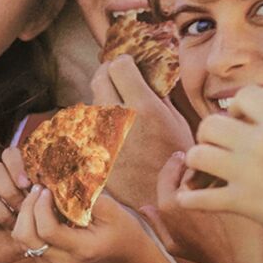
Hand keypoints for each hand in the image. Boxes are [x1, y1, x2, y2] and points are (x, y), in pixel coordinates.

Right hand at [0, 148, 31, 262]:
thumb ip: (40, 199)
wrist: (13, 251)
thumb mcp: (39, 214)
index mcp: (10, 172)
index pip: (9, 154)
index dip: (16, 165)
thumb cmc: (29, 228)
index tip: (27, 185)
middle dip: (10, 192)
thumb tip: (44, 190)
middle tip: (22, 210)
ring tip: (11, 224)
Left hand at [11, 186, 140, 262]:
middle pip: (26, 237)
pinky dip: (28, 225)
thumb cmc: (122, 231)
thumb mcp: (113, 210)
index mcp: (82, 249)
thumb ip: (88, 197)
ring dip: (24, 216)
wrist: (126, 260)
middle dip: (27, 209)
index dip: (40, 206)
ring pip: (21, 241)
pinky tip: (40, 211)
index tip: (47, 189)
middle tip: (38, 190)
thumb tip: (62, 180)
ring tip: (37, 199)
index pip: (47, 230)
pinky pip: (26, 244)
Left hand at [91, 55, 192, 210]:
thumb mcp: (176, 123)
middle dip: (108, 74)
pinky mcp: (88, 149)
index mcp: (143, 107)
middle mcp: (117, 117)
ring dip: (102, 101)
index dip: (124, 63)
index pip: (118, 65)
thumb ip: (158, 95)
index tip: (129, 67)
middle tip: (117, 80)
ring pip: (92, 101)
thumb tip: (146, 72)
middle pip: (99, 77)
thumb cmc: (172, 162)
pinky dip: (95, 124)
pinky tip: (108, 132)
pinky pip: (86, 125)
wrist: (157, 200)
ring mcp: (99, 134)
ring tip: (118, 112)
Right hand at [141, 150, 262, 262]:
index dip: (174, 165)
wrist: (240, 262)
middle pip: (191, 164)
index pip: (167, 173)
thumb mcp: (174, 245)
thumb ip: (157, 225)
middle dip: (200, 164)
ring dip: (218, 166)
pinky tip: (241, 181)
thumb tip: (143, 208)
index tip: (183, 160)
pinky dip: (235, 172)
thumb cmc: (207, 255)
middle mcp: (185, 194)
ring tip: (228, 176)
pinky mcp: (233, 186)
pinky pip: (230, 170)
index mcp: (168, 205)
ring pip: (212, 165)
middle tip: (210, 167)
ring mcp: (210, 189)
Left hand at [176, 86, 262, 234]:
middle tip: (219, 147)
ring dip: (197, 163)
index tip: (245, 122)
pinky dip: (189, 199)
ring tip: (207, 169)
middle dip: (209, 135)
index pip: (245, 96)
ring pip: (197, 155)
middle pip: (210, 124)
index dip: (239, 108)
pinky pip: (198, 198)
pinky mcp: (243, 202)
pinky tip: (191, 198)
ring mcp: (251, 174)